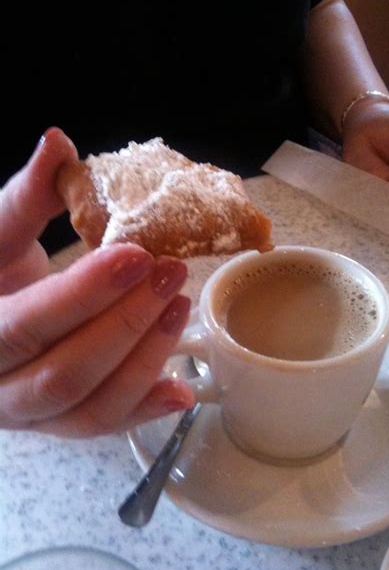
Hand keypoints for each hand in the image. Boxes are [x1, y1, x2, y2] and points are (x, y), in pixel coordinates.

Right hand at [0, 128, 193, 436]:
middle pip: (64, 373)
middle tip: (171, 274)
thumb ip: (26, 196)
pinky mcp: (57, 423)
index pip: (27, 323)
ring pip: (88, 409)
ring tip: (180, 308)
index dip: (84, 293)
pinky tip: (182, 388)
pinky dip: (144, 410)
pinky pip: (102, 427)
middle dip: (126, 325)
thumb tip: (57, 141)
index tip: (138, 254)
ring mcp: (27, 414)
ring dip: (144, 361)